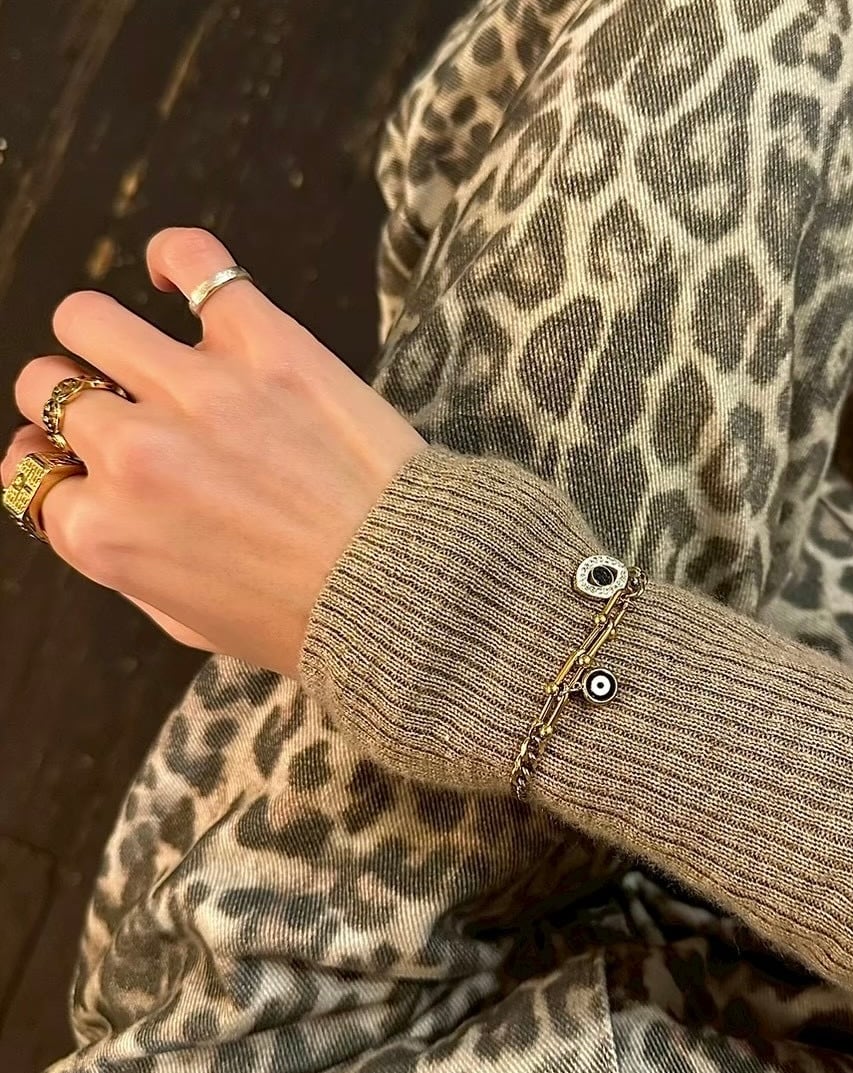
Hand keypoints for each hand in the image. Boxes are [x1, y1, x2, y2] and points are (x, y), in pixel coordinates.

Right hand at [1, 228, 424, 675]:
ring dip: (102, 335)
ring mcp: (195, 391)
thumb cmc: (306, 616)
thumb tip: (92, 507)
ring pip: (88, 320)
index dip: (57, 462)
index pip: (31, 469)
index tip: (86, 457)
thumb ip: (123, 562)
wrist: (403, 584)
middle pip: (50, 387)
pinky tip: (174, 274)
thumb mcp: (188, 621)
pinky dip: (176, 257)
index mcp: (105, 532)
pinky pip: (194, 261)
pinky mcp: (264, 343)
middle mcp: (132, 454)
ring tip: (144, 353)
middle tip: (126, 409)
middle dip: (76, 399)